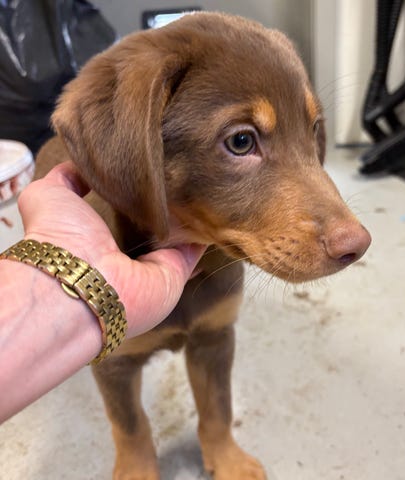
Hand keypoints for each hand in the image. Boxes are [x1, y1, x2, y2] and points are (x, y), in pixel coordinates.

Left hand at [18, 161, 204, 337]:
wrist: (80, 279)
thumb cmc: (60, 236)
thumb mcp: (49, 195)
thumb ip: (66, 179)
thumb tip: (82, 162)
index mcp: (101, 235)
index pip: (125, 209)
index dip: (138, 190)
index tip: (151, 165)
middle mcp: (130, 250)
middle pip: (155, 221)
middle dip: (169, 198)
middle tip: (183, 167)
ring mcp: (155, 262)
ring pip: (179, 232)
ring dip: (190, 210)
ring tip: (202, 178)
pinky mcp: (178, 270)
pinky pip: (197, 246)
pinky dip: (206, 228)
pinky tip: (213, 202)